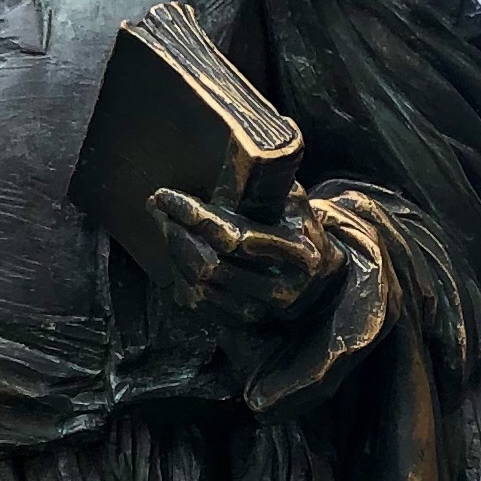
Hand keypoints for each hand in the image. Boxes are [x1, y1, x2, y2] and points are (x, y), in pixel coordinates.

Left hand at [148, 186, 344, 326]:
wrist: (321, 282)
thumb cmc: (301, 230)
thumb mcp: (296, 202)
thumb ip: (268, 185)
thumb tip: (232, 156)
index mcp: (297, 253)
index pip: (233, 237)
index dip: (194, 217)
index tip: (166, 196)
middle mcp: (280, 288)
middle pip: (209, 265)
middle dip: (176, 232)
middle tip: (158, 207)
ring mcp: (260, 311)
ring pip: (198, 286)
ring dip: (174, 252)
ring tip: (165, 223)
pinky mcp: (241, 324)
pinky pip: (197, 304)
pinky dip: (180, 276)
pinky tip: (178, 252)